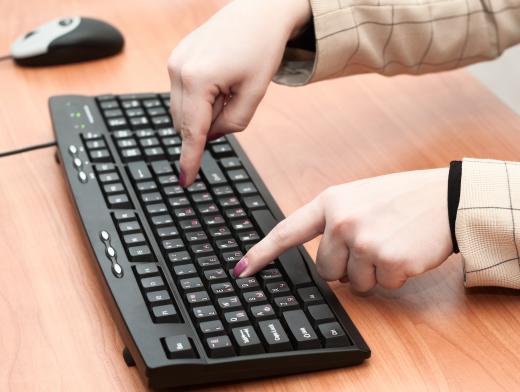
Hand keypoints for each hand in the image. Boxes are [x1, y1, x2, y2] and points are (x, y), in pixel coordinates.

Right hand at [168, 0, 311, 185]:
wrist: (260, 11)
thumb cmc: (262, 48)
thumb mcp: (254, 94)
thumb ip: (232, 123)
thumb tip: (210, 135)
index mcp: (198, 80)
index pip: (192, 131)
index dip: (190, 159)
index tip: (185, 180)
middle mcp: (178, 69)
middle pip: (185, 121)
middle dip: (206, 127)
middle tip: (233, 104)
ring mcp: (174, 61)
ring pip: (182, 109)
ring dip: (203, 112)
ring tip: (229, 87)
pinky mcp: (177, 57)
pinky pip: (182, 93)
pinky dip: (199, 99)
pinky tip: (220, 81)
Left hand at [234, 168, 452, 291]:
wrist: (445, 198)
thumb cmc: (401, 198)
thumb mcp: (359, 198)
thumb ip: (333, 222)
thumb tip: (321, 263)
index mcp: (331, 202)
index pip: (287, 232)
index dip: (262, 254)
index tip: (242, 270)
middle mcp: (342, 221)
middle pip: (325, 270)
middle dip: (345, 266)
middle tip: (370, 242)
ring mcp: (365, 242)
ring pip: (353, 282)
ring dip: (371, 272)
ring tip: (389, 243)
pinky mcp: (388, 261)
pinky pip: (381, 285)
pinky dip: (393, 276)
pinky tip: (404, 252)